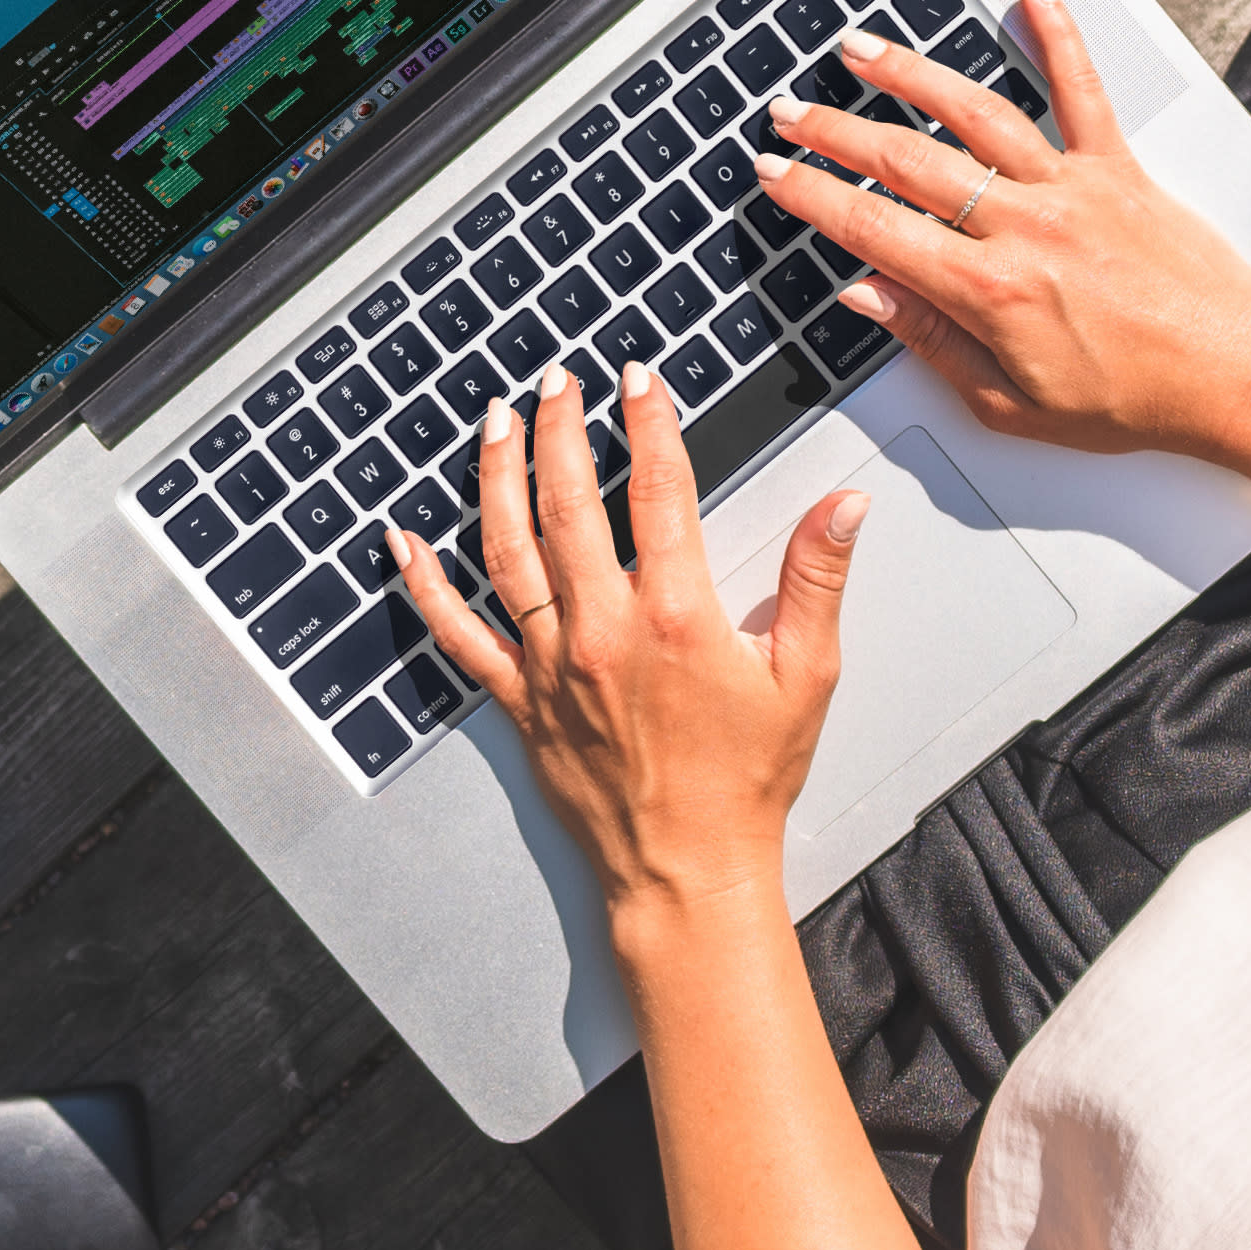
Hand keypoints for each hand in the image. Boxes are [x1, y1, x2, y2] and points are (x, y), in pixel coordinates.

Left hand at [387, 367, 858, 928]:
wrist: (687, 871)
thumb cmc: (745, 780)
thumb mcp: (806, 674)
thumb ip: (818, 578)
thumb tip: (845, 505)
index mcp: (678, 617)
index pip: (658, 490)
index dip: (647, 423)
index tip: (638, 378)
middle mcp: (605, 630)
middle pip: (569, 503)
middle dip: (560, 429)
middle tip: (559, 381)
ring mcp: (552, 665)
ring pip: (508, 550)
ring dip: (497, 476)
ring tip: (498, 421)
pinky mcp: (519, 700)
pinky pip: (458, 633)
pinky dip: (425, 585)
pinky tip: (404, 541)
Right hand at [756, 0, 1250, 478]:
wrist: (1235, 375)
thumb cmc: (1136, 400)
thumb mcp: (1011, 404)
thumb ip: (931, 344)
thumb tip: (866, 297)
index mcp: (991, 291)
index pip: (874, 229)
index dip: (812, 197)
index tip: (775, 176)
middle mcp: (1027, 225)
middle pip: (907, 161)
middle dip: (835, 132)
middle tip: (790, 113)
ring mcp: (1073, 186)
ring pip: (974, 113)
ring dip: (909, 73)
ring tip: (860, 49)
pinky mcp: (1118, 166)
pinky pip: (1082, 87)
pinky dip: (1057, 30)